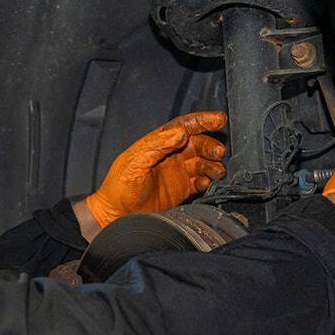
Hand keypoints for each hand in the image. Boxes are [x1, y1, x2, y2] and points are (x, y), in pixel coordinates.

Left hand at [81, 112, 227, 232]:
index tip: (219, 119)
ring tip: (216, 171)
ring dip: (212, 164)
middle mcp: (169, 155)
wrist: (115, 215)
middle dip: (210, 145)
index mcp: (158, 143)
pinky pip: (200, 182)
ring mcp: (176, 173)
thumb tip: (180, 133)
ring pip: (202, 162)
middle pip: (197, 143)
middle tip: (218, 152)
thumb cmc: (118, 188)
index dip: (202, 121)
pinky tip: (207, 184)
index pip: (183, 126)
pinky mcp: (181, 190)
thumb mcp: (134, 163)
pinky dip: (207, 181)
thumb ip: (156, 146)